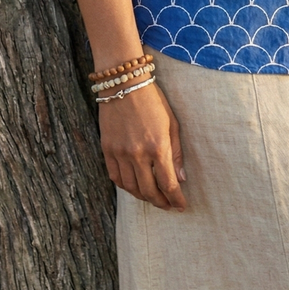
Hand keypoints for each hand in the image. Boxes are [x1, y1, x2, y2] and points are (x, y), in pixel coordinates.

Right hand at [99, 80, 186, 210]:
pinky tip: (134, 187)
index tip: (181, 206)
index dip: (176, 199)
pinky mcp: (107, 149)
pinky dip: (125, 186)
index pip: (168, 184)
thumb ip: (176, 153)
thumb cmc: (152, 100)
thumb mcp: (172, 123)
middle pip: (149, 191)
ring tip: (152, 198)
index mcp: (157, 146)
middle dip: (161, 202)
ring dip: (143, 197)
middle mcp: (137, 154)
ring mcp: (120, 153)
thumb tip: (180, 178)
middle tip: (168, 206)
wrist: (124, 83)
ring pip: (131, 188)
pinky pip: (115, 177)